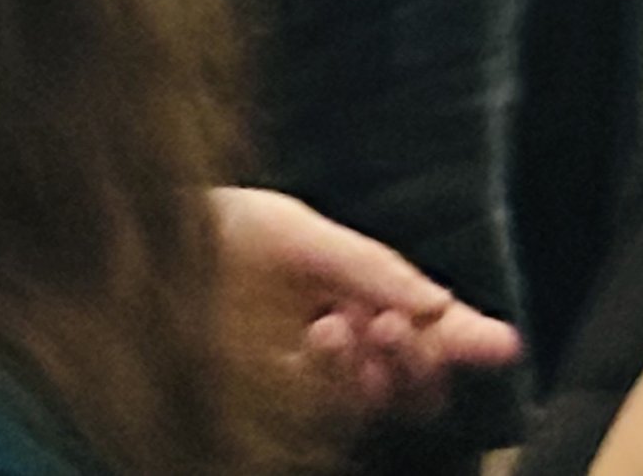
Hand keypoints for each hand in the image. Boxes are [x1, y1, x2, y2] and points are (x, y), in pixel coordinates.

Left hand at [209, 188, 520, 418]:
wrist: (142, 246)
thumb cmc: (217, 232)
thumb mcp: (300, 232)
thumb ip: (370, 267)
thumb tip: (441, 303)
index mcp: (353, 297)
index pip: (421, 328)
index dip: (464, 338)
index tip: (501, 342)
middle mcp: (338, 346)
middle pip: (409, 384)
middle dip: (422, 362)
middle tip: (405, 327)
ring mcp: (305, 381)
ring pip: (373, 406)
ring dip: (380, 372)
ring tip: (351, 323)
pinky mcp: (270, 407)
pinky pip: (323, 411)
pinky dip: (335, 378)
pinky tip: (322, 335)